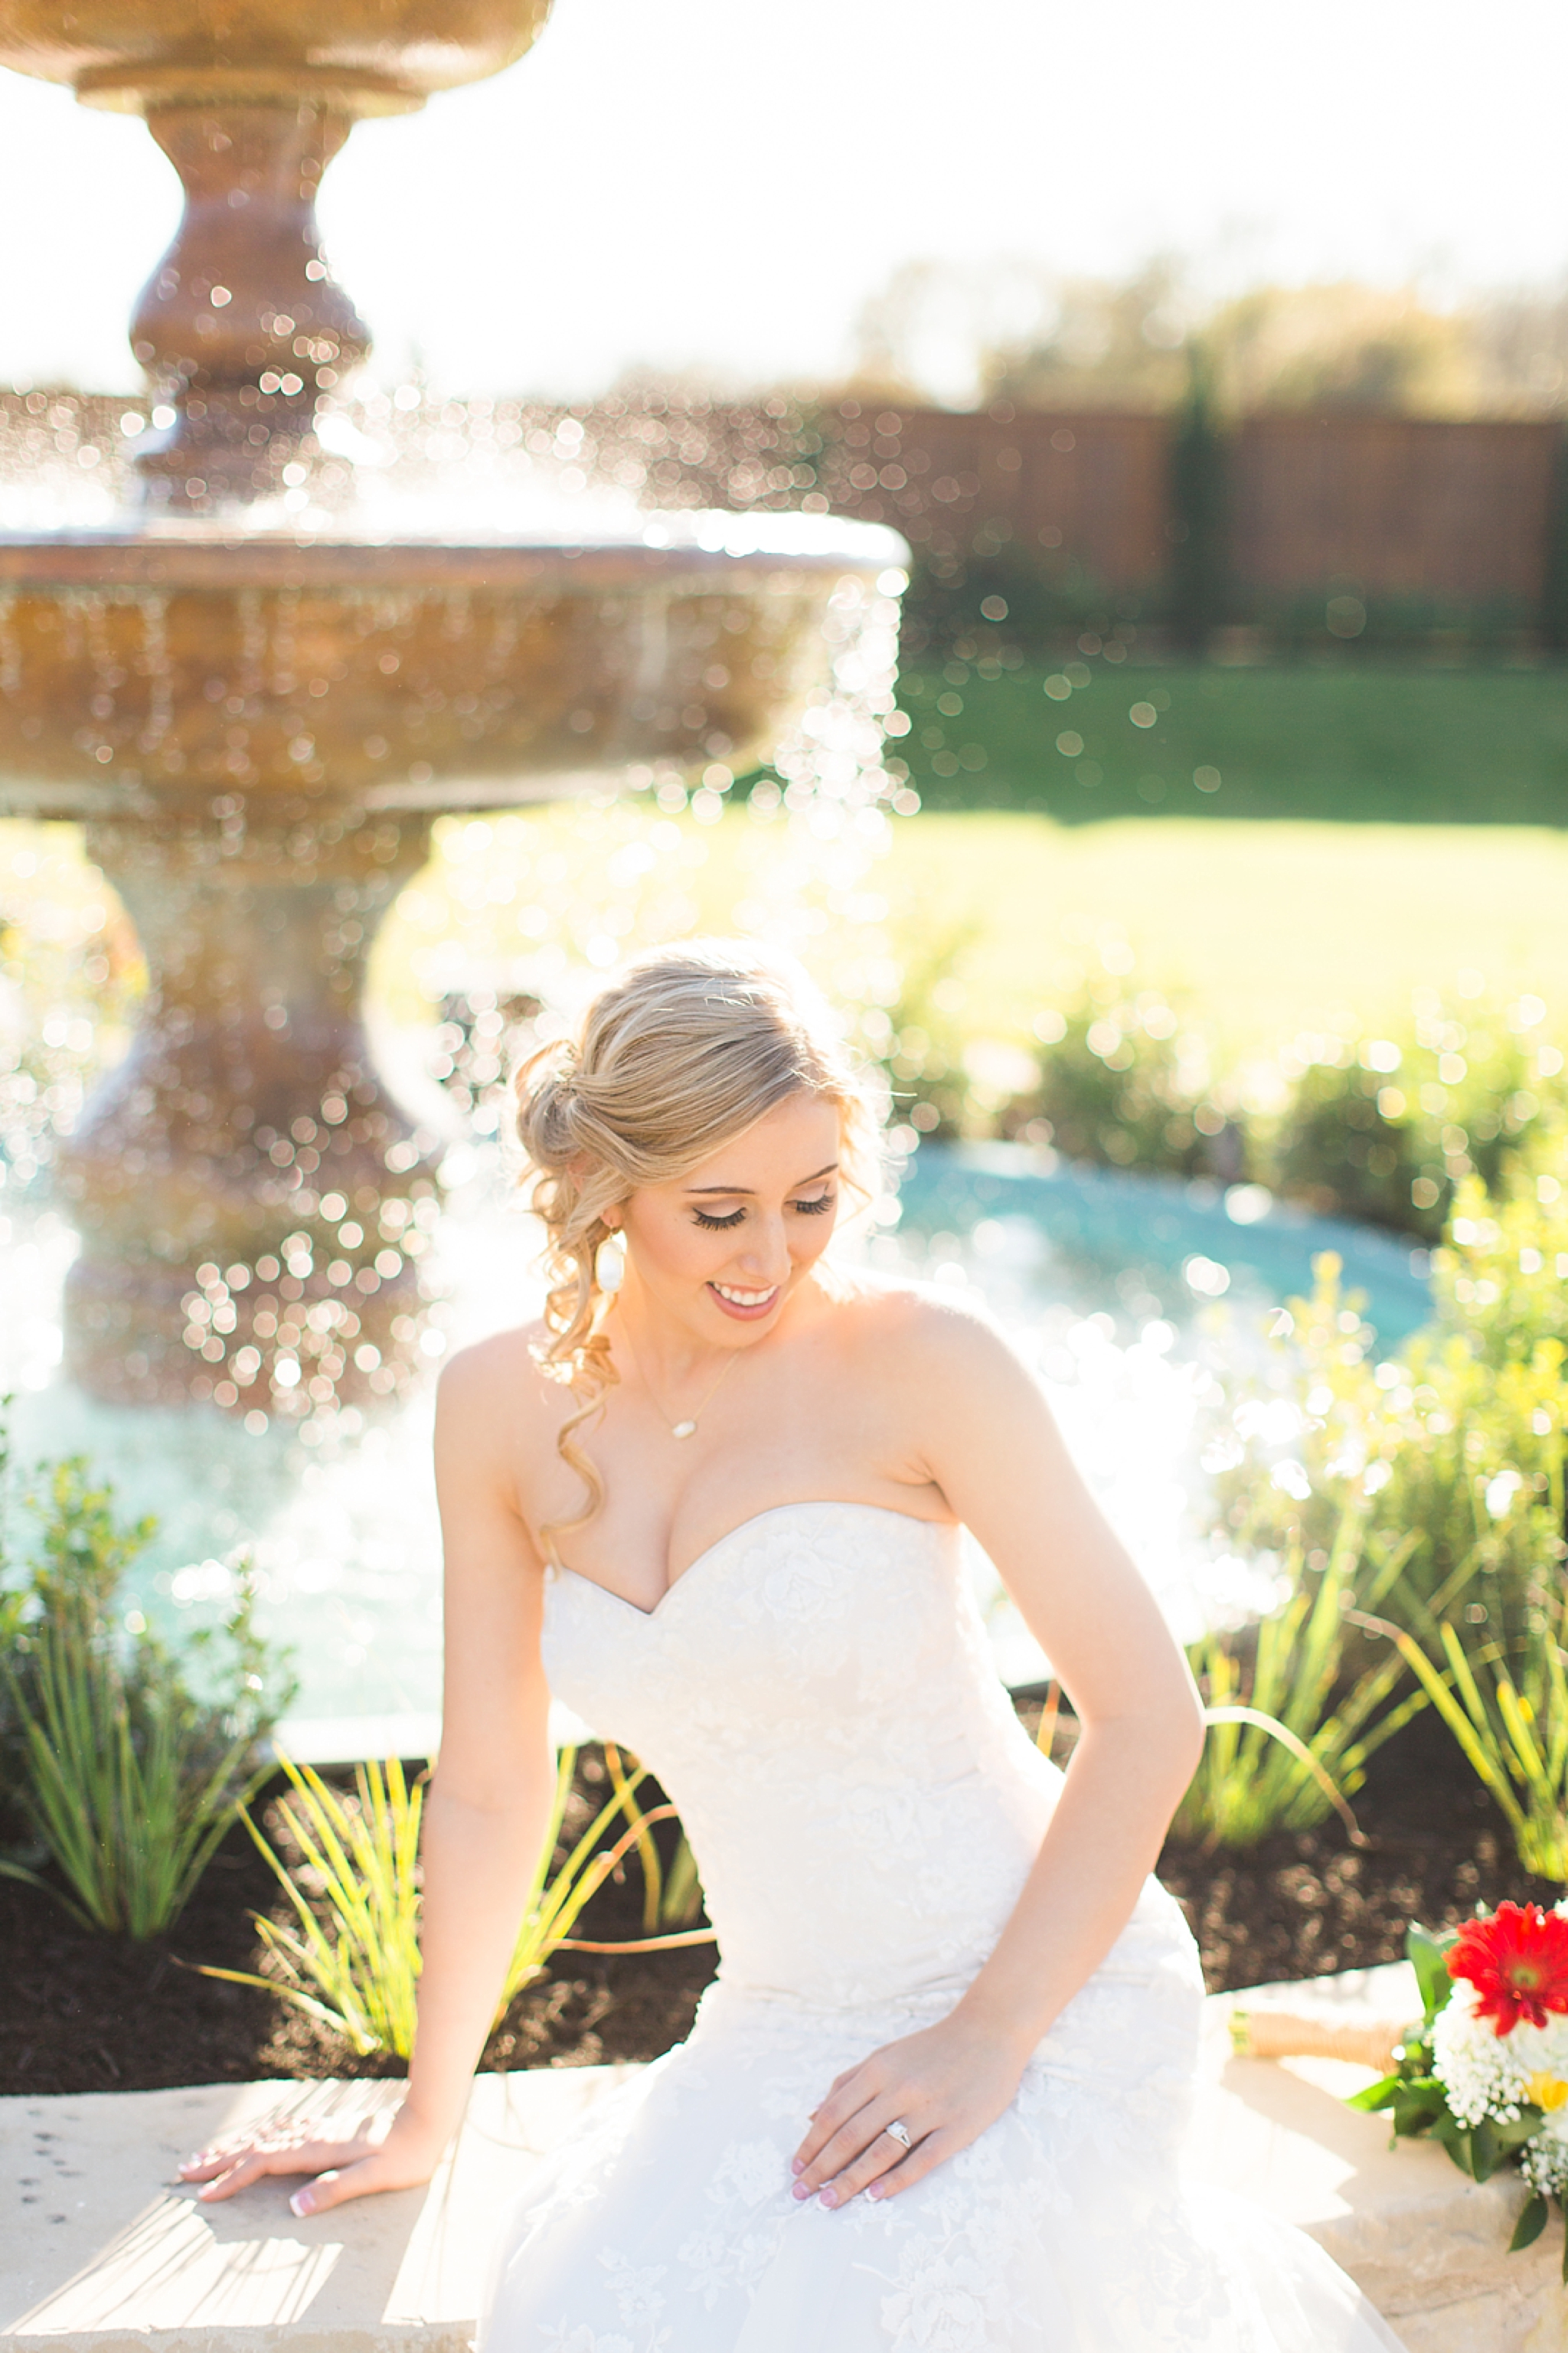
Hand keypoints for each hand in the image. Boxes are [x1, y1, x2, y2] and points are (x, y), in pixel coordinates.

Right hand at [177, 2101, 444, 2216]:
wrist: (427, 2121)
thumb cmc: (404, 2157)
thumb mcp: (374, 2178)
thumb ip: (335, 2190)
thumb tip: (295, 2207)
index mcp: (318, 2149)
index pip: (264, 2162)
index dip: (232, 2177)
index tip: (204, 2194)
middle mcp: (313, 2135)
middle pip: (255, 2145)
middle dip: (219, 2159)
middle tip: (183, 2172)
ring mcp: (319, 2129)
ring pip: (265, 2135)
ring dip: (233, 2146)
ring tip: (204, 2157)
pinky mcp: (327, 2128)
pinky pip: (281, 2130)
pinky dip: (257, 2136)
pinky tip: (254, 2139)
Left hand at [790, 2013, 1023, 2208]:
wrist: (988, 2034)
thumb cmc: (930, 2048)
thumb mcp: (885, 2055)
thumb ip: (849, 2082)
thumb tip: (813, 2116)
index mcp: (878, 2069)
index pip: (834, 2114)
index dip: (812, 2144)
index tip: (795, 2168)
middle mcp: (900, 2089)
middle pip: (851, 2136)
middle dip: (822, 2169)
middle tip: (801, 2194)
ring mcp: (929, 2109)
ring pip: (881, 2152)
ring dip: (851, 2181)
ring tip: (828, 2203)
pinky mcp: (957, 2127)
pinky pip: (922, 2160)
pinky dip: (896, 2180)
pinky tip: (876, 2197)